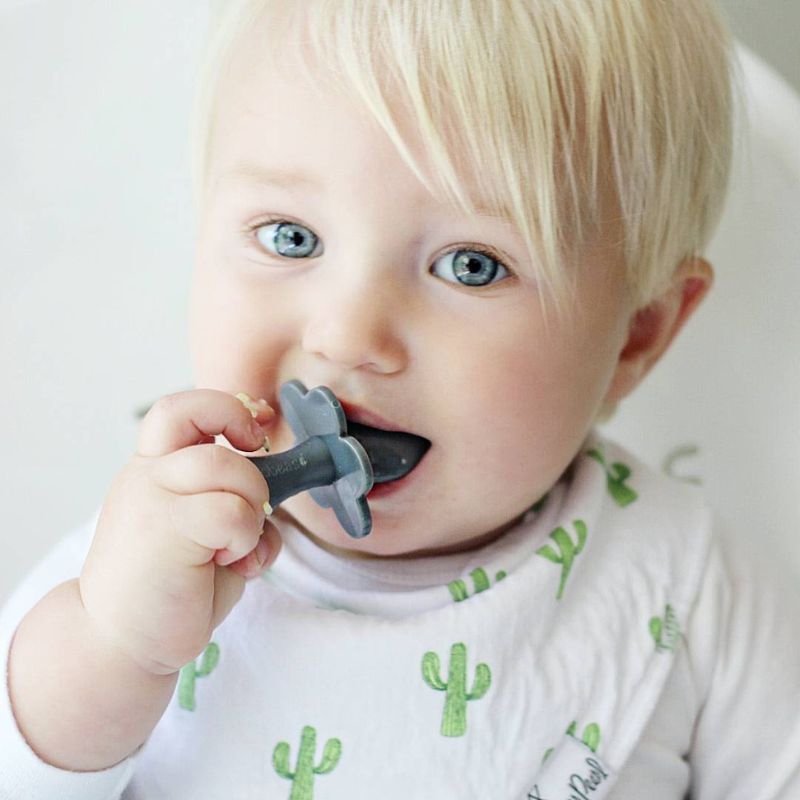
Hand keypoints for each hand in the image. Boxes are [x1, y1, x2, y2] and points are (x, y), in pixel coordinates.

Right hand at [79, 389, 281, 675]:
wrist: (121, 644)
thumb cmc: (171, 588)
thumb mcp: (205, 530)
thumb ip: (230, 500)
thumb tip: (279, 488)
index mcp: (154, 468)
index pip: (182, 408)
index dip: (227, 408)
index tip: (257, 433)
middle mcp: (147, 474)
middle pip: (207, 420)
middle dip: (251, 464)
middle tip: (252, 510)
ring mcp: (150, 498)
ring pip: (226, 466)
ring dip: (251, 506)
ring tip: (236, 546)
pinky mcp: (163, 529)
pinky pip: (231, 511)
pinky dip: (247, 537)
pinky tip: (231, 564)